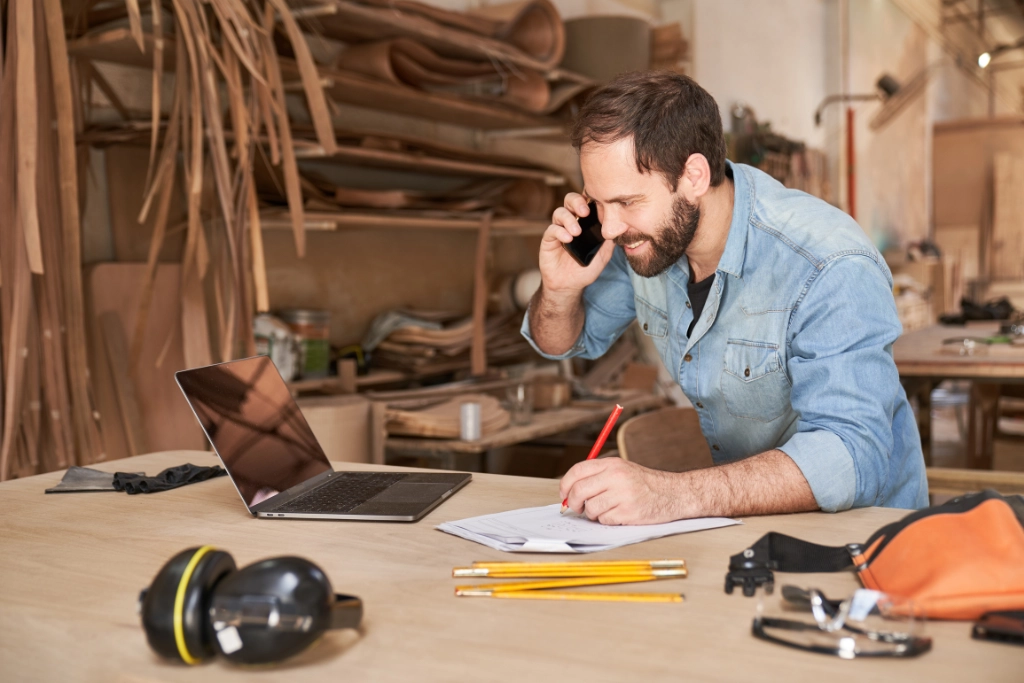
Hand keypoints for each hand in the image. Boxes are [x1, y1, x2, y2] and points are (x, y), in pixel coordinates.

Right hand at [538, 193, 615, 296]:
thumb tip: (621, 228)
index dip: (589, 197)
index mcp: (584, 222)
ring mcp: (559, 229)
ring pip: (560, 212)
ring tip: (577, 232)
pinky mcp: (549, 239)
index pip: (585, 202)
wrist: (569, 285)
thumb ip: (610, 241)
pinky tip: (568, 239)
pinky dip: (560, 231)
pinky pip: (552, 229)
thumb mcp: (603, 255)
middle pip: (570, 201)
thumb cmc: (585, 268)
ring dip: (569, 219)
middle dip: (577, 202)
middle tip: (585, 212)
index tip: (597, 202)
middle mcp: (571, 222)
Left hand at [559, 457, 686, 524]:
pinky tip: (618, 514)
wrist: (674, 493)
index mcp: (612, 464)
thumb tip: (569, 491)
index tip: (564, 494)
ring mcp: (622, 494)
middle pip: (579, 491)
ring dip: (593, 513)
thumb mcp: (621, 470)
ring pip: (590, 508)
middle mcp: (616, 477)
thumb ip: (597, 477)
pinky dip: (607, 520)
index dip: (565, 485)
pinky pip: (604, 520)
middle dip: (573, 503)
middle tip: (577, 508)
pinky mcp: (628, 512)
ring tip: (606, 509)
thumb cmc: (645, 484)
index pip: (577, 471)